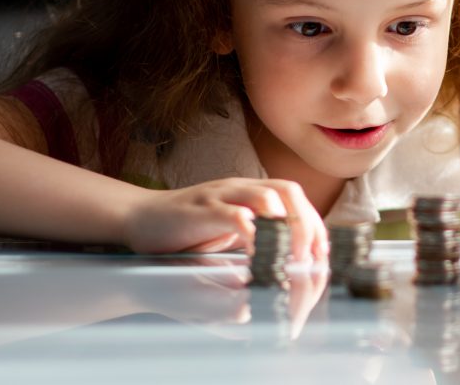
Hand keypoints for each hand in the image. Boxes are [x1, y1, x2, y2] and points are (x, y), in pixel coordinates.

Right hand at [122, 178, 327, 261]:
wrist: (137, 221)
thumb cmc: (184, 234)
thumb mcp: (226, 238)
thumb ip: (254, 245)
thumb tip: (285, 270)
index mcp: (250, 194)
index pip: (294, 198)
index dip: (314, 222)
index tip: (322, 253)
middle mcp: (239, 188)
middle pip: (288, 191)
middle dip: (306, 223)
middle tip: (311, 257)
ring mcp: (220, 196)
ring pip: (266, 196)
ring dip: (286, 225)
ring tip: (292, 256)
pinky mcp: (199, 210)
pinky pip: (233, 214)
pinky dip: (252, 232)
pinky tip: (259, 255)